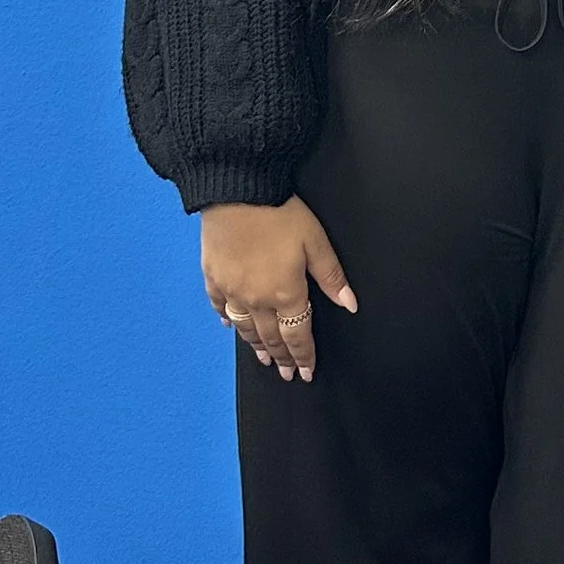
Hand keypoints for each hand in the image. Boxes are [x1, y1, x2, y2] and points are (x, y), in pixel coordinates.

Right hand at [200, 195, 355, 382]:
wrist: (238, 189)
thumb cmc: (279, 212)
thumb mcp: (316, 241)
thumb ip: (331, 277)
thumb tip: (350, 304)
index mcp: (286, 293)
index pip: (298, 335)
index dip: (304, 356)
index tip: (306, 372)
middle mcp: (257, 299)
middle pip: (272, 337)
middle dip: (283, 358)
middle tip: (287, 374)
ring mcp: (232, 290)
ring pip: (245, 328)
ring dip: (256, 346)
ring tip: (264, 359)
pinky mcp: (213, 277)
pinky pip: (220, 306)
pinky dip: (227, 320)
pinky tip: (231, 327)